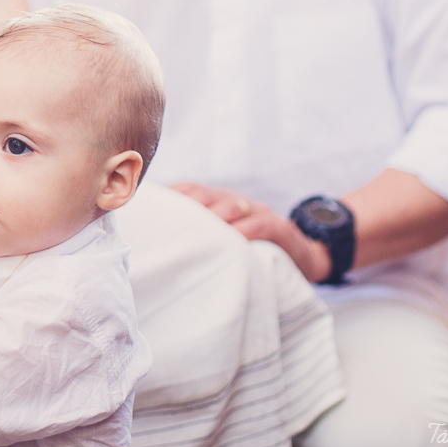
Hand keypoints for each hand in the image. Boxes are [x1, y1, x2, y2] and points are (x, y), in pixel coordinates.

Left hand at [172, 183, 331, 282]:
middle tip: (160, 225)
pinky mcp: (277, 227)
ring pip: (229, 206)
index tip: (145, 209)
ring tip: (189, 236)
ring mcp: (256, 211)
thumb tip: (158, 243)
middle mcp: (233, 201)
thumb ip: (195, 235)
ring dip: (209, 220)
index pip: (187, 190)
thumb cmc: (250, 250)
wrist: (302, 256)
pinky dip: (242, 233)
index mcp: (216, 201)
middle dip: (181, 207)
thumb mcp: (223, 239)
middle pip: (202, 195)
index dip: (167, 197)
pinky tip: (229, 243)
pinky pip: (258, 226)